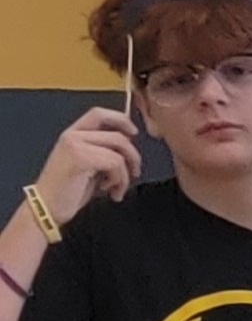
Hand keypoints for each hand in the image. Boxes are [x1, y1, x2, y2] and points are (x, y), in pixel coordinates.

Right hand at [33, 107, 140, 224]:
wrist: (48, 207)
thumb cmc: (69, 190)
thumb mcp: (89, 165)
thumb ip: (103, 150)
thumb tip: (128, 143)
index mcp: (73, 134)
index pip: (99, 114)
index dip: (121, 120)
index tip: (134, 133)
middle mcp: (72, 136)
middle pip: (118, 135)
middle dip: (133, 156)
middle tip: (134, 172)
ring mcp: (75, 145)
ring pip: (119, 152)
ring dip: (124, 175)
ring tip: (116, 188)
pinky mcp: (80, 158)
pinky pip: (115, 163)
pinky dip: (118, 181)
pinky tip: (108, 191)